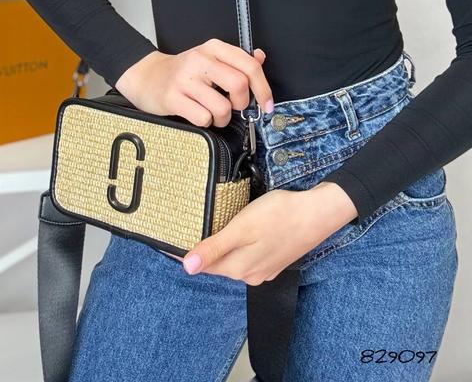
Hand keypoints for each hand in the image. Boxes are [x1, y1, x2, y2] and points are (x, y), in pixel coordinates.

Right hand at [115, 39, 273, 128]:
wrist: (147, 77)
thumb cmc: (183, 72)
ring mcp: (184, 79)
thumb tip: (260, 57)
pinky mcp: (172, 97)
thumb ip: (237, 60)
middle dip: (242, 103)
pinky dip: (205, 122)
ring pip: (222, 107)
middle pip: (239, 85)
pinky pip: (203, 118)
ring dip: (222, 118)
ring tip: (213, 113)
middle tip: (234, 107)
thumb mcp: (210, 59)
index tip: (266, 104)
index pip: (249, 66)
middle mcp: (199, 60)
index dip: (264, 88)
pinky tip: (198, 114)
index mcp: (213, 48)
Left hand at [180, 181, 358, 281]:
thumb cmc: (279, 215)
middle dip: (202, 248)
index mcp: (239, 268)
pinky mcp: (274, 259)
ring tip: (206, 226)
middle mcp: (249, 274)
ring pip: (233, 258)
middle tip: (184, 227)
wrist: (318, 212)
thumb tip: (187, 268)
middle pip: (217, 262)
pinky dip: (238, 245)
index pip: (202, 263)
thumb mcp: (242, 228)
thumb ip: (215, 249)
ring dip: (220, 246)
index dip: (185, 251)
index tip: (168, 238)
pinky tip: (237, 230)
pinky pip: (248, 255)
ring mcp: (264, 268)